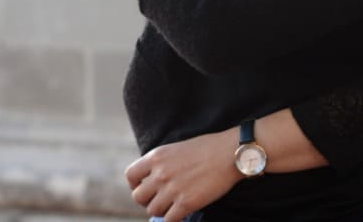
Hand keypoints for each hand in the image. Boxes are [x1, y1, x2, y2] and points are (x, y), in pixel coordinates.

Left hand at [125, 130, 239, 221]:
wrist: (231, 152)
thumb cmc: (210, 148)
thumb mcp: (178, 148)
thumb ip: (163, 162)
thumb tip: (154, 178)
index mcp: (157, 157)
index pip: (130, 176)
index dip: (135, 185)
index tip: (145, 187)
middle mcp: (160, 173)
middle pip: (139, 197)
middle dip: (148, 200)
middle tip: (161, 199)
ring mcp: (172, 189)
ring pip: (153, 210)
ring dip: (162, 210)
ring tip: (174, 204)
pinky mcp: (186, 203)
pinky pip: (168, 220)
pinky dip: (174, 219)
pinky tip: (182, 213)